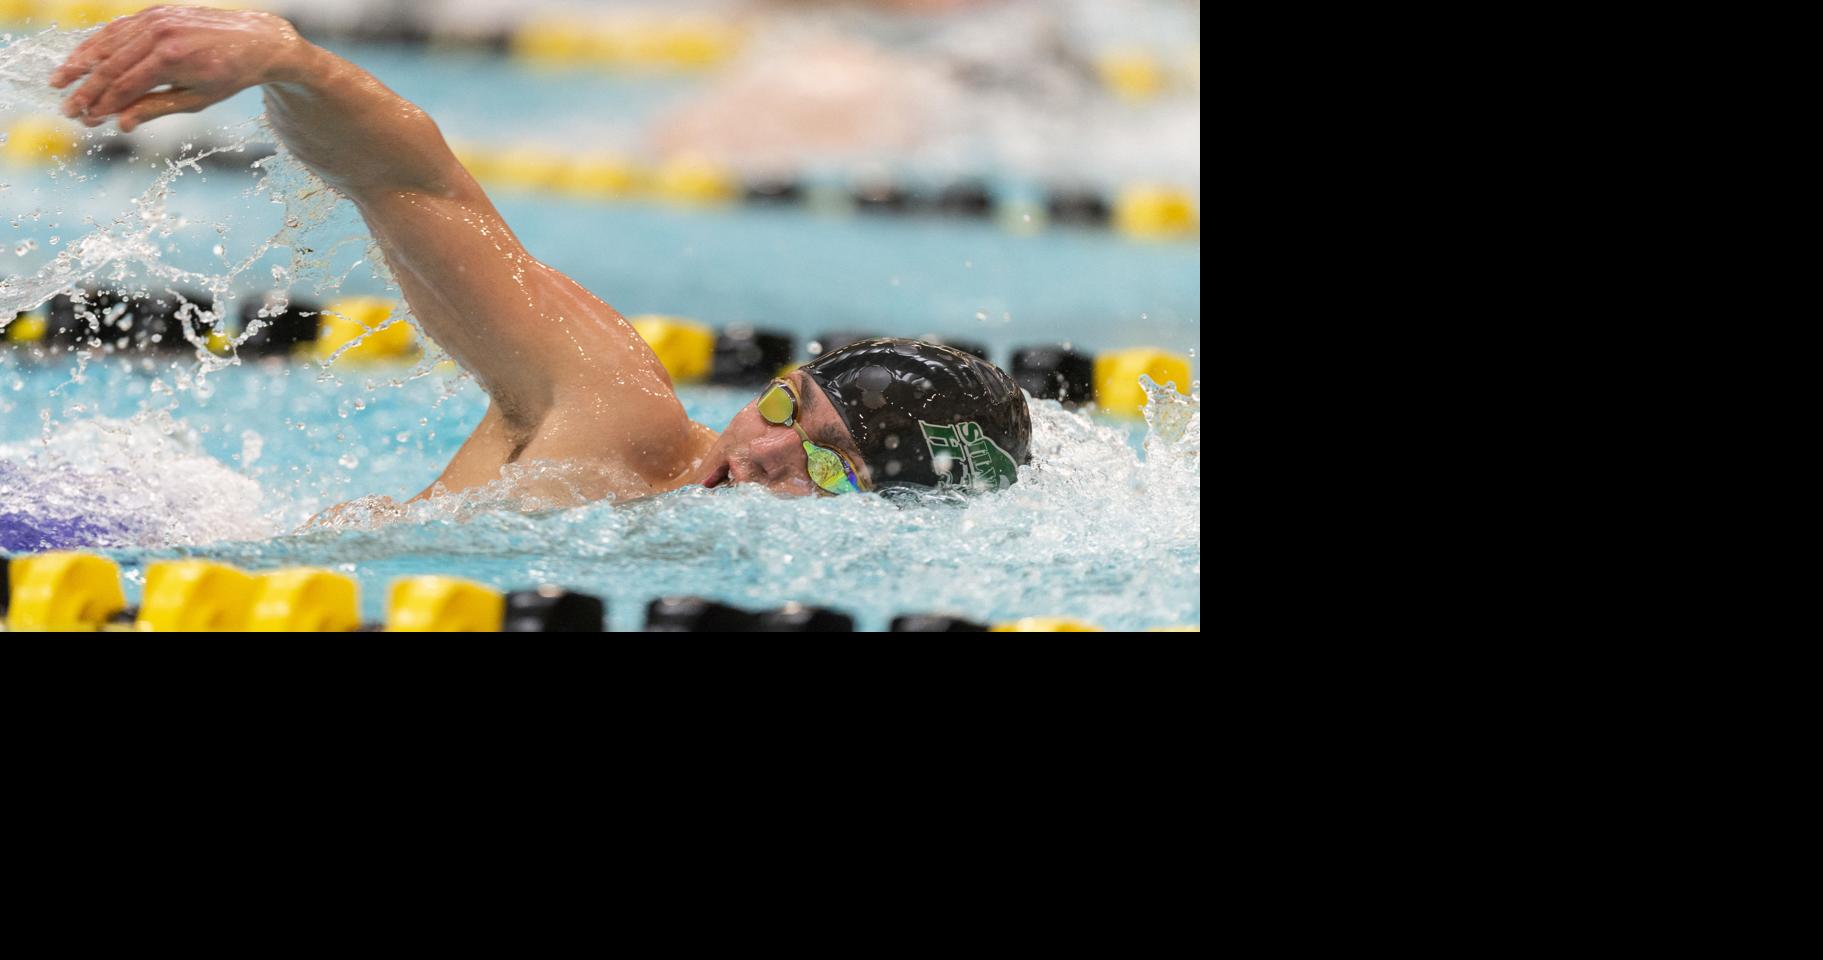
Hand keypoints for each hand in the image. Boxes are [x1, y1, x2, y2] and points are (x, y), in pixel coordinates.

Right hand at [49, 5, 303, 132]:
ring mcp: (155, 19)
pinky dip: (97, 43)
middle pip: (110, 66)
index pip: (124, 86)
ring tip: (59, 81)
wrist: (254, 40)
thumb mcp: (197, 99)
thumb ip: (156, 108)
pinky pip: (118, 29)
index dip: (102, 105)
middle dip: (85, 90)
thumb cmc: (228, 75)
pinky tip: (81, 57)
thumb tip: (121, 124)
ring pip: (107, 43)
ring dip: (80, 63)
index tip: (85, 120)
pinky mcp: (154, 12)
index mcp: (171, 60)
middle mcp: (159, 35)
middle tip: (65, 108)